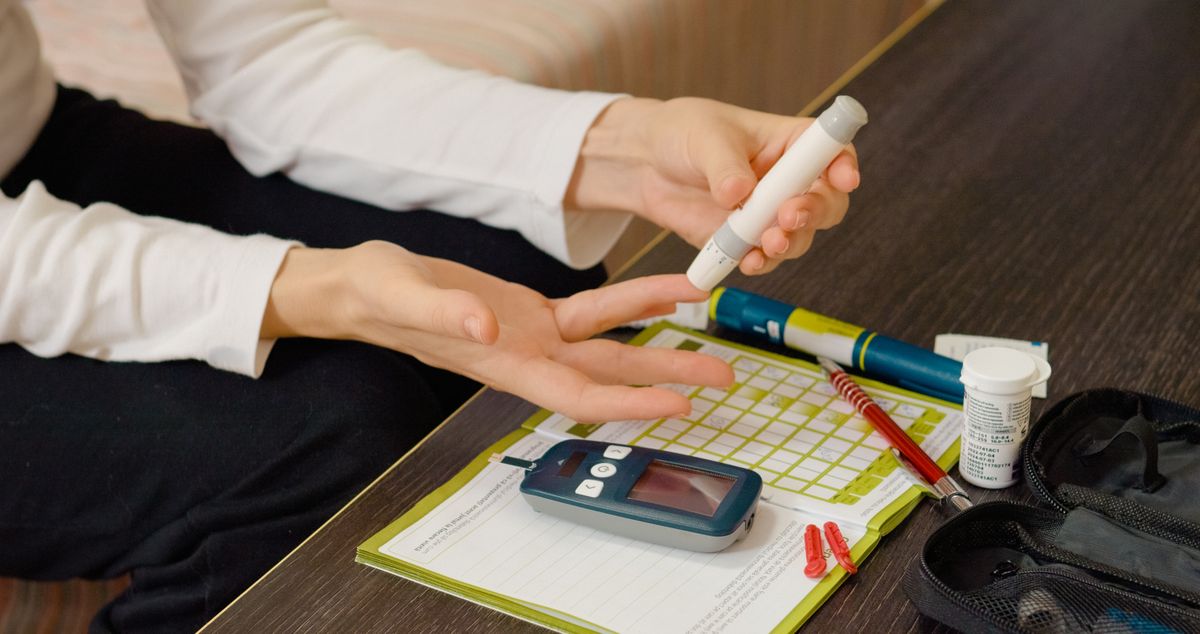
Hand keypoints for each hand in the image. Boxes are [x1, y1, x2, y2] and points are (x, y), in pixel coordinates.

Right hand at [261, 241, 732, 422]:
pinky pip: (593, 312)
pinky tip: (669, 292)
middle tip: (724, 378)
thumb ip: (445, 312)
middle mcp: (527, 358)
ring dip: (660, 345)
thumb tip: (487, 328)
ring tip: (712, 345)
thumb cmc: (375, 294)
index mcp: (502, 364)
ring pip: (610, 347)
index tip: (676, 407)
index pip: (577, 396)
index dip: (626, 406)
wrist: (363, 287)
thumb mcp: (402, 293)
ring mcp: (533, 338)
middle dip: (666, 379)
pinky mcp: (533, 314)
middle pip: (610, 377)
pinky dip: (631, 303)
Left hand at [566, 97, 859, 275]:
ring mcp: (767, 213)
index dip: (844, 166)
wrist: (645, 162)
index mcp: (789, 143)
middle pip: (826, 202)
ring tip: (768, 243)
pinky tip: (750, 261)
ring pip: (798, 236)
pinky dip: (761, 262)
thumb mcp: (705, 139)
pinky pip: (764, 257)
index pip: (832, 152)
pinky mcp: (744, 239)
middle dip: (814, 212)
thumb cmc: (683, 132)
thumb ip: (725, 166)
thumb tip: (739, 194)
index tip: (843, 179)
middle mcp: (787, 181)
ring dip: (789, 243)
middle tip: (789, 216)